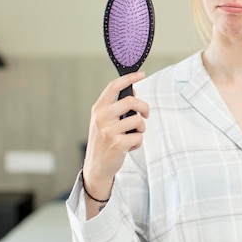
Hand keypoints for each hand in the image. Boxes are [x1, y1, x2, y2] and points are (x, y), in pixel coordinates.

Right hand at [82, 71, 148, 202]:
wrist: (96, 167)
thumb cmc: (103, 142)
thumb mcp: (105, 121)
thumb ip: (117, 107)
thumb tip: (133, 90)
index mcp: (98, 109)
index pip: (113, 87)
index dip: (129, 78)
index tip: (141, 74)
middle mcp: (102, 118)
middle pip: (131, 101)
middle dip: (144, 107)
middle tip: (146, 115)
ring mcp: (108, 131)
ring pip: (138, 120)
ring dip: (141, 129)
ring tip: (133, 136)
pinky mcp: (117, 144)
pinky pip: (139, 137)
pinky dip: (138, 142)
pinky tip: (129, 147)